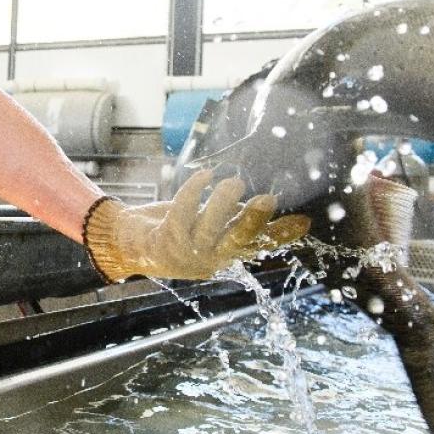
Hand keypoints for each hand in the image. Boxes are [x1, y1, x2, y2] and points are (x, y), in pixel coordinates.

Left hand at [82, 169, 309, 281]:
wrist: (129, 244)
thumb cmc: (175, 230)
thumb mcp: (209, 227)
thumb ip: (234, 220)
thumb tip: (265, 205)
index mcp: (224, 255)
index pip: (258, 246)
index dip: (281, 236)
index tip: (305, 222)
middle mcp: (208, 258)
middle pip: (237, 242)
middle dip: (254, 222)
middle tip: (268, 199)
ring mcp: (186, 252)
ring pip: (210, 226)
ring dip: (222, 202)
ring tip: (234, 182)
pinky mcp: (164, 240)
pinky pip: (182, 212)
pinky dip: (194, 191)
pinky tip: (204, 176)